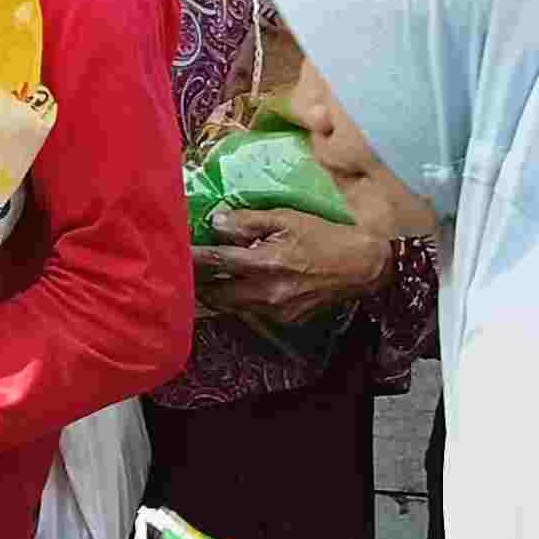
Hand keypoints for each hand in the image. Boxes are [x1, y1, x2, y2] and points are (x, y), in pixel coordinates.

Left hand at [194, 207, 390, 328]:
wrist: (362, 266)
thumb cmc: (325, 236)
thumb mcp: (288, 218)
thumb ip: (249, 221)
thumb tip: (217, 223)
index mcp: (266, 263)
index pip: (217, 262)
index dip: (193, 258)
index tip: (175, 253)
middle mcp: (267, 293)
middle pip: (217, 295)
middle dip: (200, 285)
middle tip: (187, 272)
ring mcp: (277, 311)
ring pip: (234, 306)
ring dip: (220, 293)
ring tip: (209, 279)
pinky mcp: (286, 320)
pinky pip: (254, 311)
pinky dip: (244, 299)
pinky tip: (244, 286)